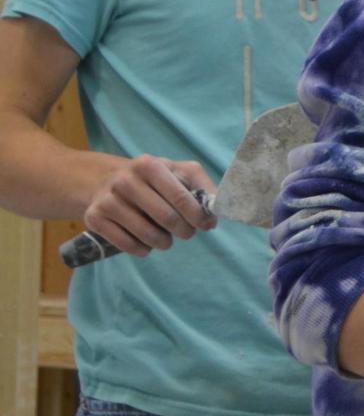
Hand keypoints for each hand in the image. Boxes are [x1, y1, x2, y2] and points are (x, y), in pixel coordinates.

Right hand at [84, 156, 215, 256]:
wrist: (107, 180)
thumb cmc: (154, 179)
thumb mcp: (180, 172)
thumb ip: (203, 186)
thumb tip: (217, 209)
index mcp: (149, 165)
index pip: (181, 197)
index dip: (198, 216)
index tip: (208, 225)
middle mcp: (125, 180)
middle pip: (166, 218)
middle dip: (184, 231)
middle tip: (187, 233)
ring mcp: (107, 200)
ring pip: (147, 234)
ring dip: (164, 242)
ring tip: (167, 239)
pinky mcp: (94, 218)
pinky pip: (126, 244)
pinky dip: (142, 249)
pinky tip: (147, 245)